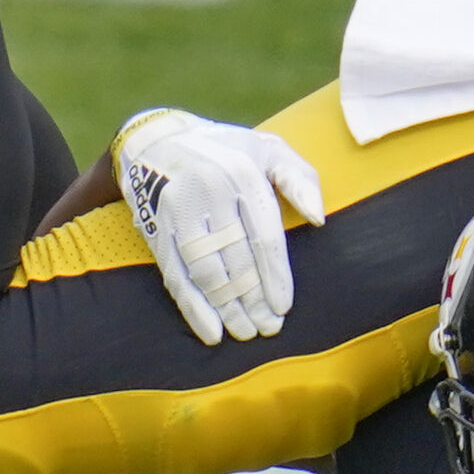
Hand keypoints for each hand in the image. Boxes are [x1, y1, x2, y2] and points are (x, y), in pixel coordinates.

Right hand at [113, 109, 325, 343]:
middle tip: (268, 329)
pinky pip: (175, 275)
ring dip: (226, 308)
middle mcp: (209, 192)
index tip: (283, 307)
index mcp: (242, 174)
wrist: (155, 140)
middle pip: (236, 258)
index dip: (274, 275)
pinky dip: (192, 307)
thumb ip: (301, 179)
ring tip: (245, 333)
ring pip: (206, 271)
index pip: (263, 234)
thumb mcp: (269, 149)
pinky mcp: (156, 229)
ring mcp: (179, 212)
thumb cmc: (226, 150)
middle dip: (253, 299)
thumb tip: (318, 218)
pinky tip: (211, 331)